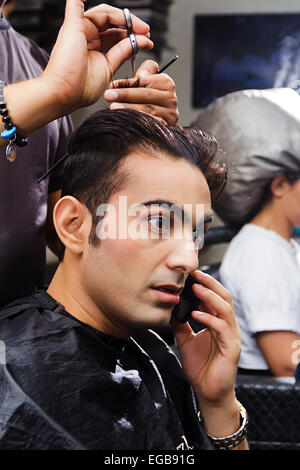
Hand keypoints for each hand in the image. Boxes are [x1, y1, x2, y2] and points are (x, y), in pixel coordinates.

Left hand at [42, 1, 152, 113]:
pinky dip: (132, 49)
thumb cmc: (64, 64)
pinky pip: (121, 54)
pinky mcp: (106, 68)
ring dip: (134, 38)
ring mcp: (99, 54)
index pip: (106, 15)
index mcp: (82, 27)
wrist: (63, 93)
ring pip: (120, 40)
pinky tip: (141, 46)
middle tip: (145, 30)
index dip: (122, 16)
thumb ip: (75, 6)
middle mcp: (91, 39)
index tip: (135, 22)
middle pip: (115, 26)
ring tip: (146, 40)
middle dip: (131, 26)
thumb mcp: (70, 28)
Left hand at [104, 60, 178, 124]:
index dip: (127, 83)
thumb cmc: (150, 104)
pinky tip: (125, 119)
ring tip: (113, 107)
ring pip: (146, 108)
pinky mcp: (166, 126)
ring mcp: (170, 113)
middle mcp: (171, 98)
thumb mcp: (147, 85)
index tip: (112, 85)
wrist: (156, 130)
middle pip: (145, 94)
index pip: (145, 81)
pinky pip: (149, 122)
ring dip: (128, 108)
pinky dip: (136, 120)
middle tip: (109, 95)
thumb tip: (138, 63)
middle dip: (125, 94)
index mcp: (166, 83)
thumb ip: (142, 75)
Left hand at [171, 269, 240, 407]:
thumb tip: (170, 307)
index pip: (216, 297)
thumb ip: (180, 323)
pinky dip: (209, 319)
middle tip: (196, 275)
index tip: (192, 275)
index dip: (206, 285)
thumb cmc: (200, 366)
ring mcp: (232, 337)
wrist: (208, 392)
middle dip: (210, 284)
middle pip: (225, 298)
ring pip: (226, 310)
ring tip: (196, 289)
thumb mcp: (185, 340)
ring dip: (210, 297)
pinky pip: (222, 329)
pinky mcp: (232, 349)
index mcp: (218, 322)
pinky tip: (196, 314)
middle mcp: (228, 327)